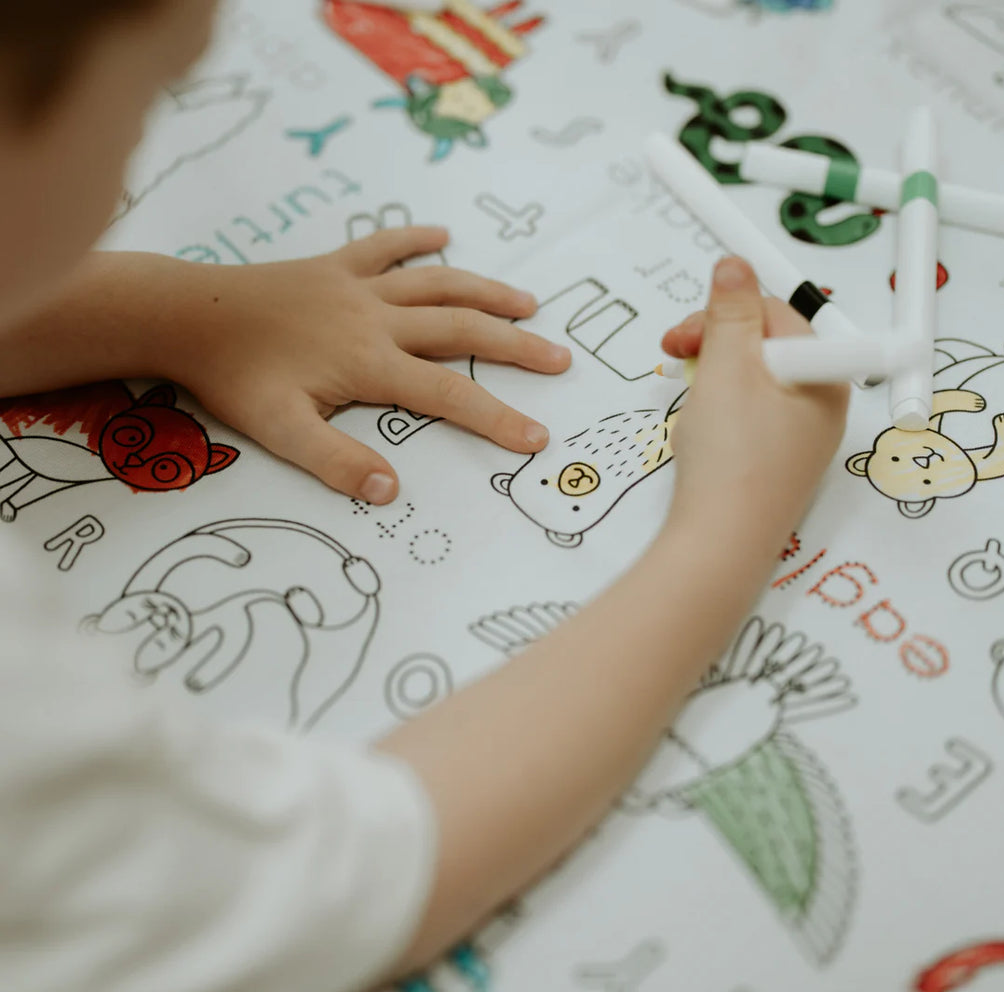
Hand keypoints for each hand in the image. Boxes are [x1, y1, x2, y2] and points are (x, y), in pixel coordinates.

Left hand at [170, 227, 570, 503]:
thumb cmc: (233, 377)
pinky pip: (384, 245)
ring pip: (438, 283)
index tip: (537, 437)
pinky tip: (442, 234)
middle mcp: (377, 319)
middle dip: (515, 346)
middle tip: (559, 359)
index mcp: (370, 363)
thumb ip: (336, 461)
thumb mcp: (280, 430)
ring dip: (486, 292)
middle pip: (462, 329)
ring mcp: (358, 286)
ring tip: (528, 304)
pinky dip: (415, 238)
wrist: (187, 313)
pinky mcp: (335, 265)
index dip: (497, 418)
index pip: (448, 394)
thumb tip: (391, 489)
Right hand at [661, 257, 848, 548]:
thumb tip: (735, 265)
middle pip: (766, 349)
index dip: (725, 315)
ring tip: (689, 403)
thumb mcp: (725, 368)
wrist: (719, 544)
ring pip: (753, 385)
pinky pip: (749, 420)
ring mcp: (799, 440)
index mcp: (823, 376)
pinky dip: (719, 413)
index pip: (777, 317)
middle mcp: (821, 406)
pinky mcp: (774, 465)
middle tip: (675, 360)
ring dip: (713, 380)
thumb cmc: (730, 460)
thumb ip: (729, 312)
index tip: (682, 333)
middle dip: (715, 347)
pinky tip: (700, 431)